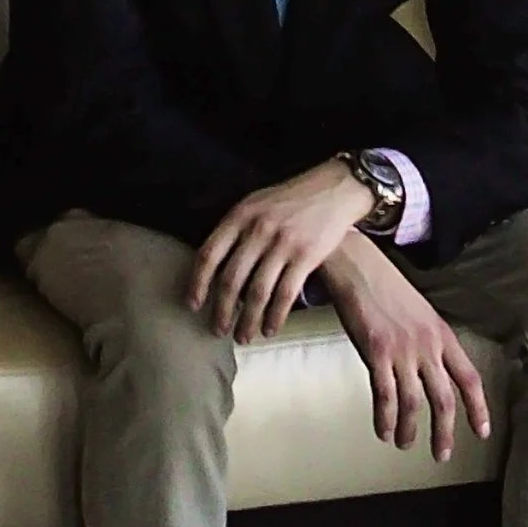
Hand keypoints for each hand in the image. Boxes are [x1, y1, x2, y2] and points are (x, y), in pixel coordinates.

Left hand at [188, 159, 373, 343]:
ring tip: (242, 337)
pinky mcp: (306, 257)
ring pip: (257, 292)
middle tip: (217, 330)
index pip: (209, 254)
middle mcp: (258, 230)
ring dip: (247, 320)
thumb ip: (234, 228)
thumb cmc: (290, 199)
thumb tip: (212, 262)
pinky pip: (285, 294)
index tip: (193, 304)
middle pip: (231, 279)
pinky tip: (269, 329)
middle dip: (221, 310)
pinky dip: (275, 316)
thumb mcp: (255, 203)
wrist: (334, 189)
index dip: (197, 282)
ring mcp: (283, 244)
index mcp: (239, 215)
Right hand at [315, 231, 492, 463]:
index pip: (470, 378)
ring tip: (404, 444)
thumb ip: (426, 341)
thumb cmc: (383, 285)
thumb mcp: (418, 312)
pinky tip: (383, 431)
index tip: (482, 432)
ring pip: (414, 403)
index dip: (478, 408)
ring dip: (410, 429)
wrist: (356, 264)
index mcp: (442, 335)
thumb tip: (426, 369)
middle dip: (444, 432)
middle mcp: (428, 346)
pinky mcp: (376, 351)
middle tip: (441, 454)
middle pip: (444, 399)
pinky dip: (385, 418)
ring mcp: (402, 349)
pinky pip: (385, 395)